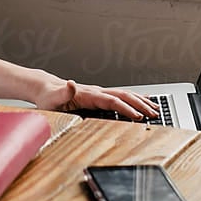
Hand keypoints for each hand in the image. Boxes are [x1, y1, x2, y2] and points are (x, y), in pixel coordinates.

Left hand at [37, 79, 159, 119]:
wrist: (46, 88)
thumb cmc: (48, 96)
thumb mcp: (52, 97)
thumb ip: (63, 92)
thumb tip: (71, 83)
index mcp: (88, 94)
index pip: (112, 101)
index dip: (126, 108)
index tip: (138, 117)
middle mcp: (96, 91)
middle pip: (123, 96)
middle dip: (140, 105)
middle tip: (154, 114)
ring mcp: (98, 92)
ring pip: (124, 95)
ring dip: (140, 101)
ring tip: (155, 109)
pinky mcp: (98, 95)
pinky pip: (119, 96)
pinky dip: (134, 98)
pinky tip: (143, 101)